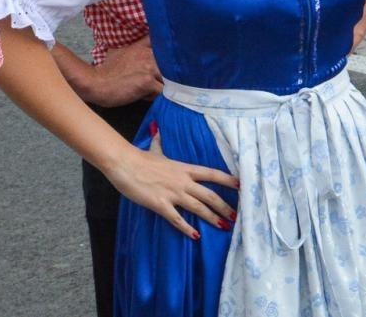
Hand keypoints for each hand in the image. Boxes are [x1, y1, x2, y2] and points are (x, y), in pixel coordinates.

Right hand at [72, 36, 162, 106]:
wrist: (97, 83)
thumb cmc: (107, 70)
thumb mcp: (120, 51)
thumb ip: (134, 48)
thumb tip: (141, 47)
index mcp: (143, 46)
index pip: (164, 43)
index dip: (171, 52)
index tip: (172, 59)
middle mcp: (149, 54)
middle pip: (171, 65)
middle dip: (168, 74)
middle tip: (158, 81)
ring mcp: (149, 68)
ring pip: (169, 79)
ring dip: (163, 86)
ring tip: (152, 90)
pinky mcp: (148, 82)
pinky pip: (162, 92)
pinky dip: (157, 97)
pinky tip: (146, 97)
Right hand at [105, 124, 237, 239]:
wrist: (124, 163)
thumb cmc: (139, 158)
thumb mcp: (154, 149)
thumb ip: (159, 141)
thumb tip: (157, 129)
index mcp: (184, 168)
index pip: (211, 173)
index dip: (227, 180)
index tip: (241, 186)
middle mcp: (182, 181)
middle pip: (209, 195)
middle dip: (224, 206)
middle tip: (236, 216)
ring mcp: (172, 193)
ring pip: (198, 207)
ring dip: (212, 218)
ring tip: (224, 226)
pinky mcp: (161, 204)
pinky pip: (177, 219)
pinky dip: (188, 228)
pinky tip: (196, 236)